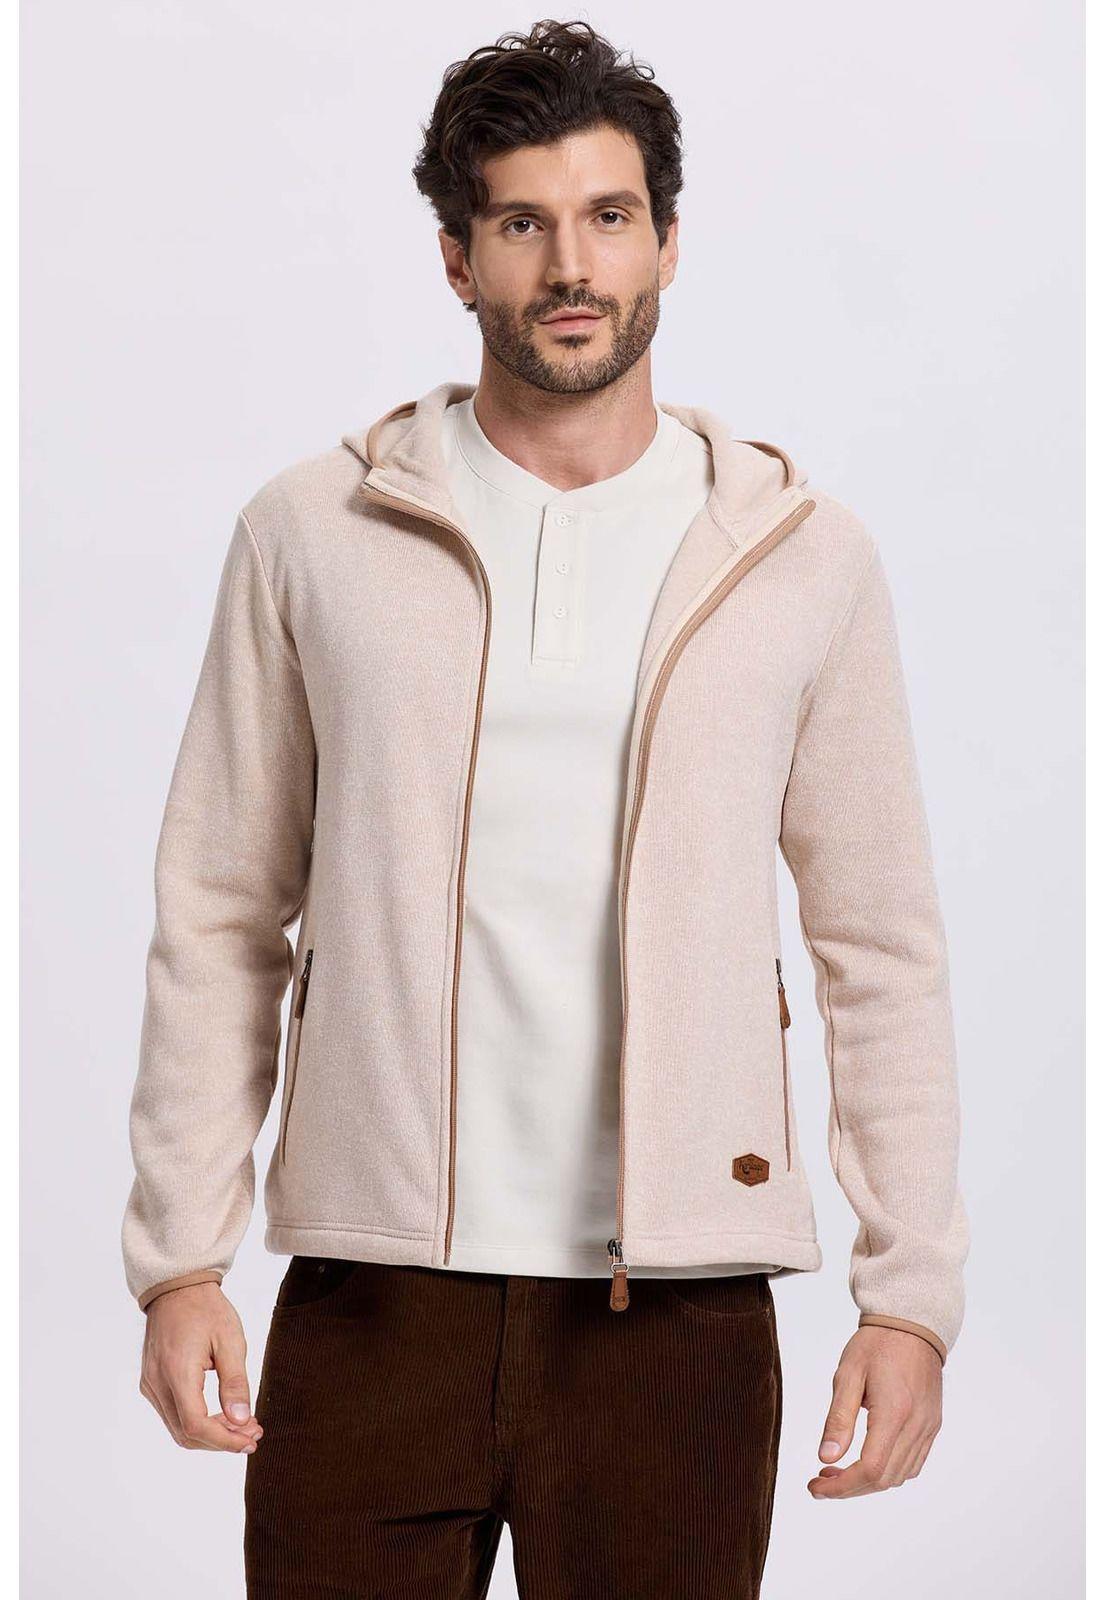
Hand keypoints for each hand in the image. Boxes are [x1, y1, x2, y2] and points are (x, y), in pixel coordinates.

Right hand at [139, 1282, 263, 1453]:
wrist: (177, 1286)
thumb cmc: (206, 1309)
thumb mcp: (230, 1340)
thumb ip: (235, 1382)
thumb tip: (241, 1420)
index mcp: (177, 1371)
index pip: (196, 1425)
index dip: (224, 1440)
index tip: (251, 1440)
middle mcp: (157, 1383)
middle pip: (186, 1433)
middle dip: (221, 1440)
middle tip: (253, 1434)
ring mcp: (150, 1384)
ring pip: (178, 1428)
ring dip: (210, 1433)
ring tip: (243, 1425)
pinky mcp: (151, 1382)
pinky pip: (172, 1413)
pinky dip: (196, 1421)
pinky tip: (221, 1414)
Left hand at [809, 1325, 942, 1498]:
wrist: (912, 1323)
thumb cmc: (876, 1344)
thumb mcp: (848, 1374)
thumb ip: (838, 1419)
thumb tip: (825, 1458)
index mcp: (895, 1412)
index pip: (871, 1469)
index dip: (841, 1486)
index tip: (815, 1486)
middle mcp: (917, 1425)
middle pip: (885, 1479)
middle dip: (850, 1488)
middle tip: (821, 1480)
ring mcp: (928, 1427)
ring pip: (900, 1476)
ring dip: (869, 1483)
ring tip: (839, 1470)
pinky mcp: (932, 1425)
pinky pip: (913, 1463)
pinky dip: (889, 1471)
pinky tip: (867, 1459)